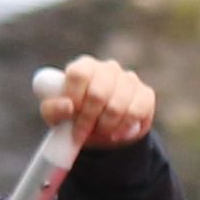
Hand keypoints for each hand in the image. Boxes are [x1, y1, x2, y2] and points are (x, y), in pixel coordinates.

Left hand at [35, 53, 156, 149]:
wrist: (103, 133)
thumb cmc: (74, 118)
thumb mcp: (55, 115)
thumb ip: (53, 109)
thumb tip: (68, 106)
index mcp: (84, 66)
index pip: (79, 74)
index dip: (74, 97)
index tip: (71, 115)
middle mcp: (108, 68)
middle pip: (98, 93)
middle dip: (88, 119)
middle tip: (81, 133)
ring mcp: (129, 79)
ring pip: (117, 106)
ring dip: (105, 126)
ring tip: (99, 132)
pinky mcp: (146, 94)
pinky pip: (136, 112)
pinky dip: (123, 128)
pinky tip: (116, 133)